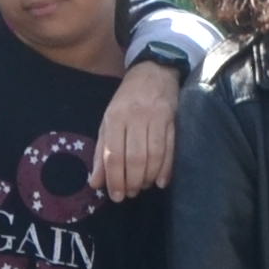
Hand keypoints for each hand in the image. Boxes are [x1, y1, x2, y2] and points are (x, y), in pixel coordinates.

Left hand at [95, 58, 183, 201]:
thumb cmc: (127, 101)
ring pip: (154, 155)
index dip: (115, 179)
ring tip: (143, 187)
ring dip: (149, 177)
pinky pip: (171, 149)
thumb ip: (101, 153)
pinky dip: (166, 169)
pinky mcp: (174, 120)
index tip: (116, 196)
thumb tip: (95, 183)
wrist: (154, 72)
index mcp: (115, 118)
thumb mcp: (108, 122)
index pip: (114, 154)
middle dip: (133, 181)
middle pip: (135, 158)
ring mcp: (157, 118)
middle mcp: (136, 118)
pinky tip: (161, 182)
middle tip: (131, 193)